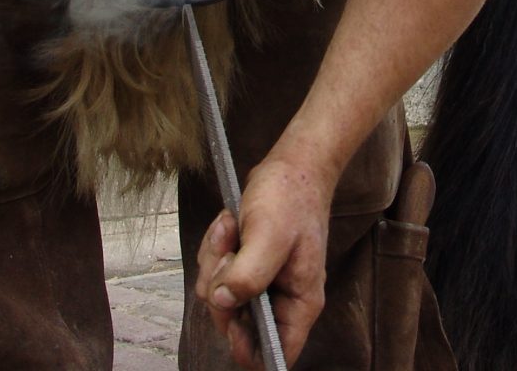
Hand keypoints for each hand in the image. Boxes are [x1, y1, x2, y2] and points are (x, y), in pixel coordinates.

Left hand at [194, 156, 335, 367]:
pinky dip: (217, 248)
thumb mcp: (269, 235)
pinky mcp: (248, 265)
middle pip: (236, 321)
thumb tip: (221, 302)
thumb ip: (247, 275)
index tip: (230, 321)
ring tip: (232, 228)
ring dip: (216, 259)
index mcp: (300, 301)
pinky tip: (230, 224)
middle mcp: (282, 297)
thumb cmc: (291, 197)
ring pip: (219, 293)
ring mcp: (263, 282)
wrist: (292, 164)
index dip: (249, 348)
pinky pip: (217, 271)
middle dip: (221, 284)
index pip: (278, 352)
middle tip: (230, 248)